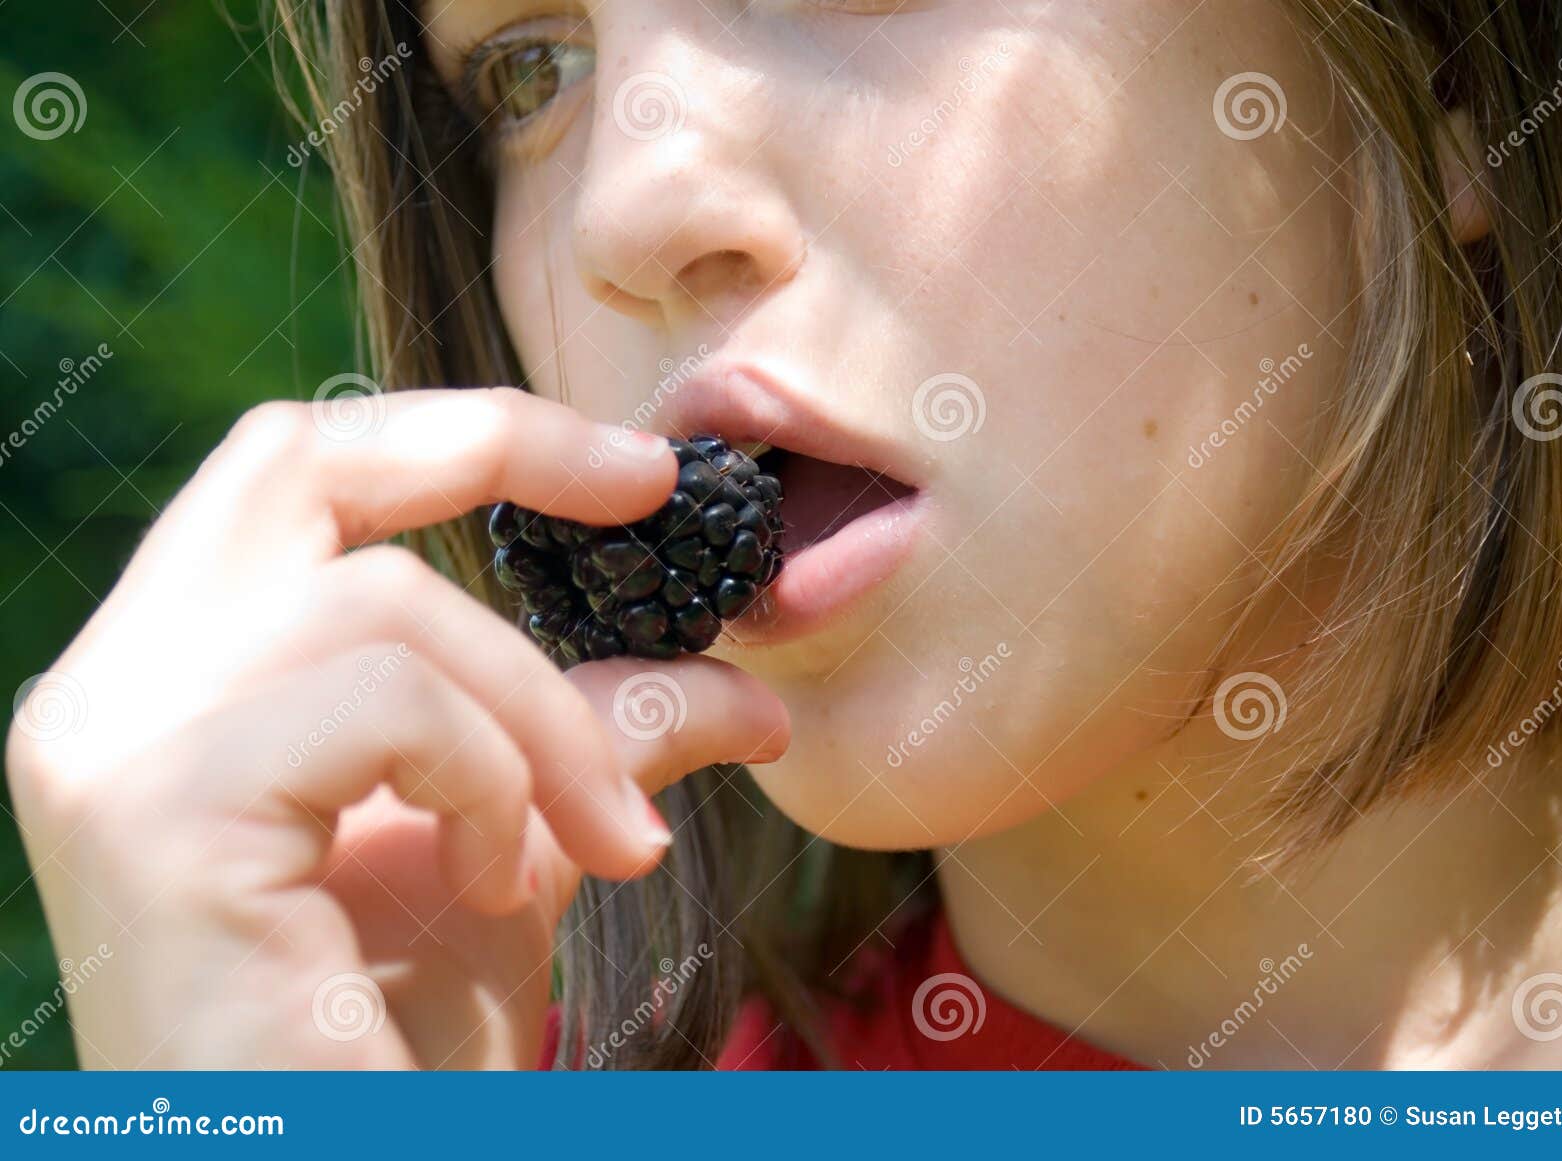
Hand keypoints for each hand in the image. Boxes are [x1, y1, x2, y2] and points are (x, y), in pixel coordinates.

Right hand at [5, 389, 789, 1067]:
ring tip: (585, 844)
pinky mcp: (155, 814)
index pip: (292, 474)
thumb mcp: (513, 841)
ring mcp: (112, 746)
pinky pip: (385, 702)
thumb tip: (748, 690)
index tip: (626, 464)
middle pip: (295, 461)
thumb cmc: (398, 1039)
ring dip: (539, 719)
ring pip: (385, 603)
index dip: (457, 431)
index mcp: (168, 682)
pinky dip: (488, 779)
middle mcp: (105, 691)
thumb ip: (592, 735)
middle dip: (491, 443)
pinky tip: (494, 885)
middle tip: (643, 486)